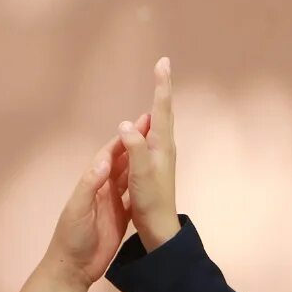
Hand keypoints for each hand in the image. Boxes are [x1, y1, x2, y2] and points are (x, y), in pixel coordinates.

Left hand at [42, 113, 151, 288]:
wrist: (73, 269)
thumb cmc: (71, 237)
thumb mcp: (78, 208)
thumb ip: (90, 184)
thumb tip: (106, 159)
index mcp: (92, 184)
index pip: (108, 156)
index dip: (123, 140)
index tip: (139, 124)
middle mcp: (103, 190)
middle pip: (121, 163)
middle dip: (135, 146)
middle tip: (153, 130)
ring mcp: (112, 204)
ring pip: (130, 179)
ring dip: (141, 164)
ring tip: (158, 150)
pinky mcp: (121, 218)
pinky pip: (134, 199)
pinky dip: (144, 189)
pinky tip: (157, 182)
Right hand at [118, 57, 179, 251]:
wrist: (160, 227)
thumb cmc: (150, 202)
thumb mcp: (140, 175)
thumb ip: (134, 148)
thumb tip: (126, 123)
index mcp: (162, 146)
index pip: (161, 108)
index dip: (161, 85)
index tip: (162, 63)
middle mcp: (165, 147)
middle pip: (164, 111)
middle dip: (162, 88)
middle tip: (162, 66)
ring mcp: (161, 156)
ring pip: (160, 123)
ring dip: (158, 103)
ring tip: (159, 86)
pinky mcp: (155, 165)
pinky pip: (153, 135)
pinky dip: (150, 122)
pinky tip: (145, 125)